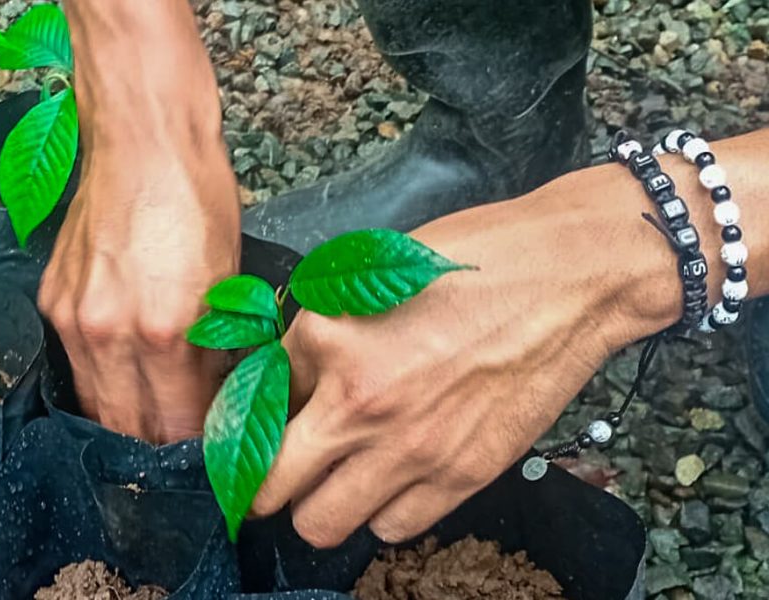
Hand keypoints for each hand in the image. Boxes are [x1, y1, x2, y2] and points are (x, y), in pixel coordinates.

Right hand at [41, 0, 241, 442]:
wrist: (143, 140)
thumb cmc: (199, 200)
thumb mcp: (231, 281)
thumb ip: (218, 352)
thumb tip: (218, 401)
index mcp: (168, 331)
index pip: (180, 425)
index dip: (197, 451)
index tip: (212, 461)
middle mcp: (111, 335)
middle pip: (130, 430)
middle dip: (159, 450)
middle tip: (182, 456)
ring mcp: (74, 320)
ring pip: (96, 407)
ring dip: (126, 425)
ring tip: (154, 430)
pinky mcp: (52, 304)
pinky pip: (76, 369)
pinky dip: (102, 385)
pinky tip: (125, 384)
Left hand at [249, 162, 696, 547]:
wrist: (567, 276)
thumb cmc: (471, 260)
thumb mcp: (367, 273)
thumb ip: (317, 335)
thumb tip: (281, 384)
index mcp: (326, 339)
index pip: (251, 410)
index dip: (249, 423)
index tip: (253, 433)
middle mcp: (358, 403)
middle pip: (271, 489)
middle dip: (263, 485)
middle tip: (275, 475)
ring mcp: (410, 447)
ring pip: (322, 524)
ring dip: (318, 505)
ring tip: (334, 481)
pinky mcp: (460, 474)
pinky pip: (391, 527)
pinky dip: (381, 512)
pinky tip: (390, 480)